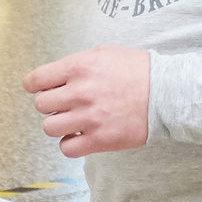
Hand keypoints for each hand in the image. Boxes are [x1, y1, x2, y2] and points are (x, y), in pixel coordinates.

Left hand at [26, 46, 150, 157]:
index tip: (39, 89)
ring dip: (58, 124)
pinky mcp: (100, 139)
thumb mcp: (104, 52)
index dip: (34, 85)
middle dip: (50, 104)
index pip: (36, 80)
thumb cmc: (139, 71)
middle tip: (64, 104)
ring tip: (73, 120)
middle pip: (41, 105)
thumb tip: (56, 75)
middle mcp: (80, 92)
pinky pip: (67, 148)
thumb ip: (77, 63)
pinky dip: (70, 143)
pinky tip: (80, 135)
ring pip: (49, 127)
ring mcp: (89, 118)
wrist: (167, 93)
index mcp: (79, 67)